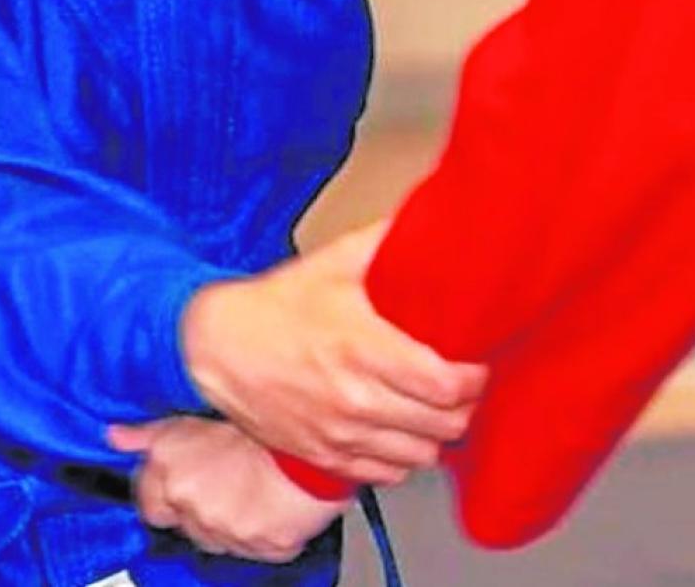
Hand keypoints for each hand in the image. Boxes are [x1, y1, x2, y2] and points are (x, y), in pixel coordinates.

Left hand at [107, 417, 348, 561]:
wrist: (311, 442)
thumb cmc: (261, 419)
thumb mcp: (198, 413)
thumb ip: (151, 431)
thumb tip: (115, 435)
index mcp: (169, 468)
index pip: (147, 499)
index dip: (165, 487)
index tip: (182, 476)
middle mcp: (188, 502)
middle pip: (180, 519)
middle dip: (195, 504)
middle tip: (221, 478)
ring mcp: (222, 530)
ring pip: (214, 535)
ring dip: (225, 516)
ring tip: (250, 484)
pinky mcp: (258, 548)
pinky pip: (251, 547)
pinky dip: (258, 530)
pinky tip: (270, 502)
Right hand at [179, 220, 485, 483]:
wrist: (217, 348)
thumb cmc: (276, 306)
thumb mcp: (332, 262)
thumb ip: (384, 241)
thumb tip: (428, 219)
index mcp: (364, 348)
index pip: (447, 384)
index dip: (475, 377)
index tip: (476, 364)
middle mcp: (356, 399)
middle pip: (445, 424)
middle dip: (463, 405)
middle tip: (461, 387)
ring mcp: (341, 435)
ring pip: (422, 455)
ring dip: (436, 434)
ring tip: (433, 410)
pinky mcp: (325, 458)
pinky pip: (387, 475)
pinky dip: (401, 458)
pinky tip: (399, 433)